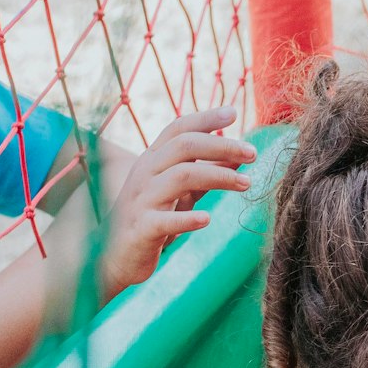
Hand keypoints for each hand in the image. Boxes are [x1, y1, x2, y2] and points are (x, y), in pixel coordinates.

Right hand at [97, 106, 255, 298]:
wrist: (114, 256)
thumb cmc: (152, 218)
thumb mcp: (182, 191)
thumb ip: (207, 171)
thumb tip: (240, 154)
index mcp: (153, 160)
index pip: (178, 128)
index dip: (205, 118)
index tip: (233, 111)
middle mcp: (145, 173)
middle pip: (184, 146)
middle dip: (222, 145)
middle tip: (253, 153)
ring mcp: (142, 200)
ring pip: (181, 177)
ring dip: (218, 176)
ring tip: (246, 184)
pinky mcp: (142, 229)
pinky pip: (165, 220)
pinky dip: (187, 218)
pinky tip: (207, 219)